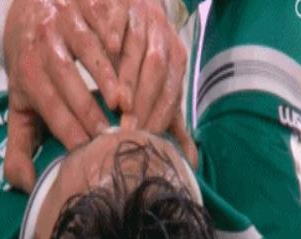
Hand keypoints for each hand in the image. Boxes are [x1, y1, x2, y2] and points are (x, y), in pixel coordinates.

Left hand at [3, 0, 119, 192]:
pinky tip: (134, 69)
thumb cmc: (31, 73)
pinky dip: (120, 46)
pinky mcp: (84, 4)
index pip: (50, 107)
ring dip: (111, 79)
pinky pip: (104, 24)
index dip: (70, 131)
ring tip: (128, 108)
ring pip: (89, 49)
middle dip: (91, 111)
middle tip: (113, 137)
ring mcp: (65, 19)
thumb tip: (26, 185)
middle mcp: (42, 42)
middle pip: (68, 80)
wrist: (29, 17)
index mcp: (27, 72)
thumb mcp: (19, 111)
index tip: (89, 153)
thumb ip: (18, 151)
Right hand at [119, 0, 196, 167]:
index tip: (143, 139)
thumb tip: (191, 161)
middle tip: (127, 128)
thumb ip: (172, 122)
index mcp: (176, 59)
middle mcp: (163, 37)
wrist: (140, 7)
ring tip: (117, 102)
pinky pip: (120, 14)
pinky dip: (116, 30)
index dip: (158, 117)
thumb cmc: (147, 57)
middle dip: (143, 102)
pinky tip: (109, 48)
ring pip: (139, 47)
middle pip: (157, 71)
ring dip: (129, 76)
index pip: (170, 92)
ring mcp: (143, 18)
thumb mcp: (160, 89)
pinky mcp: (122, 2)